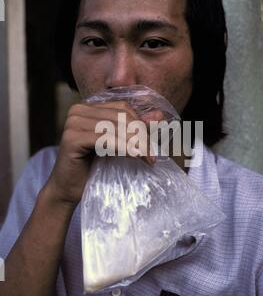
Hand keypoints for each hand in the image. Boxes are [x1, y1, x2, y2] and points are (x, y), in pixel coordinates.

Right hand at [43, 101, 162, 206]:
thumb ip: (135, 129)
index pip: (123, 108)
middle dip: (140, 135)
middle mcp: (78, 109)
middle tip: (153, 156)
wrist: (68, 189)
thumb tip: (159, 115)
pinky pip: (105, 139)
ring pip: (115, 127)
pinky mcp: (71, 137)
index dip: (141, 124)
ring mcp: (73, 122)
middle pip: (120, 116)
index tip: (153, 145)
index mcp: (89, 106)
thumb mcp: (118, 145)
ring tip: (148, 159)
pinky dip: (123, 148)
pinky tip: (136, 157)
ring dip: (136, 144)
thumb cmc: (93, 167)